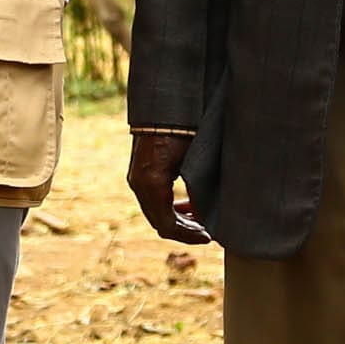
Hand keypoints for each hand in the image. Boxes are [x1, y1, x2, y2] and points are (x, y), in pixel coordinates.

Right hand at [128, 128, 211, 246]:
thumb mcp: (194, 164)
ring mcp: (137, 179)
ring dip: (177, 219)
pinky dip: (169, 207)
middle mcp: (140, 184)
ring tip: (200, 220)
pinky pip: (153, 200)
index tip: (208, 236)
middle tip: (206, 232)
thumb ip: (198, 192)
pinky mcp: (140, 174)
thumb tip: (207, 216)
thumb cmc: (184, 131)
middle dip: (185, 230)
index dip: (188, 235)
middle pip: (160, 223)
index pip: (167, 225)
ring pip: (156, 213)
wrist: (164, 107)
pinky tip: (187, 205)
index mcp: (153, 184)